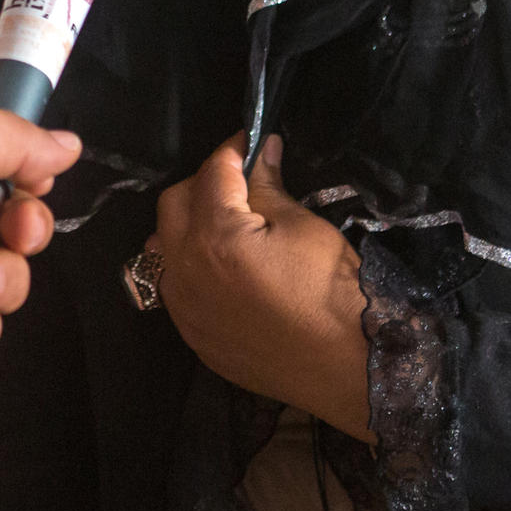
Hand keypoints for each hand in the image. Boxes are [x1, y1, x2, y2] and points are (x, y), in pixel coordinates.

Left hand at [146, 135, 372, 439]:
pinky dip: (190, 265)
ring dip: (187, 225)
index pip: (211, 174)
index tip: (250, 141)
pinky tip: (221, 266)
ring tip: (225, 222)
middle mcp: (185, 272)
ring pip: (164, 248)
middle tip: (239, 182)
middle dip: (202, 184)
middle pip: (173, 205)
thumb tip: (261, 150)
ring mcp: (184, 309)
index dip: (232, 150)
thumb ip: (269, 188)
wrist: (346, 368)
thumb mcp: (304, 227)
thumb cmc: (332, 292)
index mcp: (214, 238)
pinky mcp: (192, 337)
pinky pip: (174, 287)